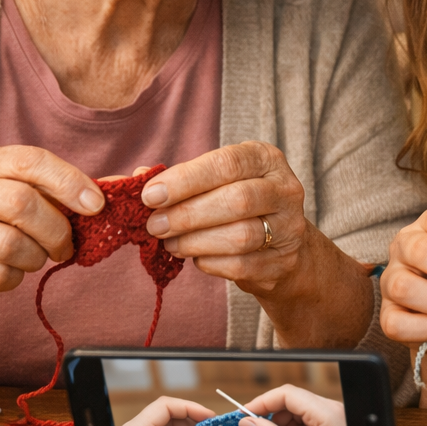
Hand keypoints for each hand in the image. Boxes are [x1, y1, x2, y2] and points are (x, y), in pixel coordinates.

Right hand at [0, 145, 103, 308]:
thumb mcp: (12, 190)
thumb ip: (58, 188)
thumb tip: (120, 186)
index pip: (29, 160)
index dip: (68, 181)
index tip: (96, 204)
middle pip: (22, 203)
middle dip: (56, 229)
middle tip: (67, 245)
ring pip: (10, 244)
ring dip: (36, 257)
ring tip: (35, 256)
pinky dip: (16, 278)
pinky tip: (12, 271)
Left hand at [141, 142, 319, 296]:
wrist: (283, 245)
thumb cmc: (238, 204)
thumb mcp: (217, 180)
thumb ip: (181, 178)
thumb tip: (136, 177)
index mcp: (266, 159)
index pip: (227, 163)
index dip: (186, 179)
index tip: (150, 195)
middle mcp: (285, 190)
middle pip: (237, 200)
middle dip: (187, 214)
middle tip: (154, 225)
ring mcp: (289, 228)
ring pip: (240, 236)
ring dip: (195, 241)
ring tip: (169, 243)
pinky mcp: (283, 262)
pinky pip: (241, 266)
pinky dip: (210, 262)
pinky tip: (195, 257)